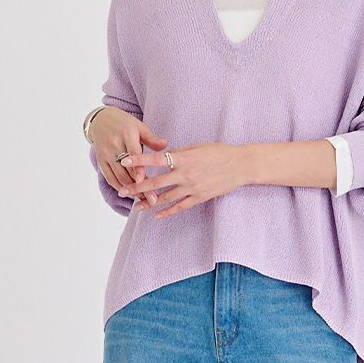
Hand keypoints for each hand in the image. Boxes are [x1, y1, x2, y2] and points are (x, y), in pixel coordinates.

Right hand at [90, 106, 168, 204]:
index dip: (138, 169)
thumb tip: (165, 145)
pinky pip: (110, 178)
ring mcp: (106, 154)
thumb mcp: (139, 127)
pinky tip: (130, 195)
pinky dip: (120, 187)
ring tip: (144, 200)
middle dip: (139, 186)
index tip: (144, 182)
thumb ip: (151, 138)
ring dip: (130, 190)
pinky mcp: (101, 161)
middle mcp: (114, 144)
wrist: (100, 120)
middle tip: (152, 199)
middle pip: (127, 169)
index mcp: (127, 134)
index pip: (133, 154)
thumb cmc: (125, 124)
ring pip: (118, 176)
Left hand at [116, 142, 248, 218]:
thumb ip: (179, 152)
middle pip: (155, 183)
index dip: (138, 161)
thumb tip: (163, 156)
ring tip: (136, 206)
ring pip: (165, 198)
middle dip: (136, 188)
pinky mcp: (200, 197)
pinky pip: (180, 207)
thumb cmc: (220, 152)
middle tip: (122, 192)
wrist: (240, 165)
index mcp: (183, 158)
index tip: (124, 161)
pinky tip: (157, 215)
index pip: (155, 159)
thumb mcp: (197, 147)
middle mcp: (185, 174)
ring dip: (149, 202)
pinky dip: (167, 212)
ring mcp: (192, 187)